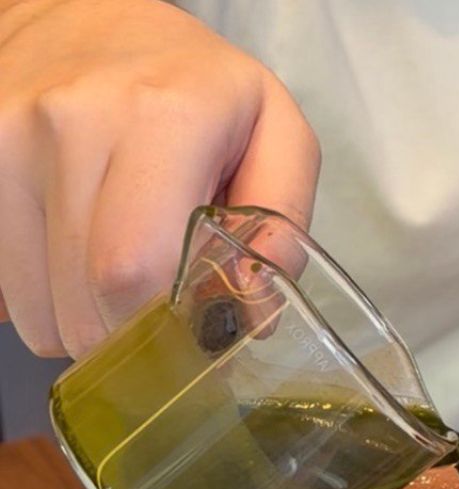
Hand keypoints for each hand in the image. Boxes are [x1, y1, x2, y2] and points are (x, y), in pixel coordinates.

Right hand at [0, 0, 319, 356]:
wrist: (87, 20)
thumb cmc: (191, 86)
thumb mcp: (272, 129)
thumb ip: (281, 219)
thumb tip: (250, 308)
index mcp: (161, 115)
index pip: (134, 269)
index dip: (159, 325)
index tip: (184, 329)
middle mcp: (70, 121)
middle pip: (83, 306)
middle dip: (128, 336)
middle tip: (156, 309)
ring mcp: (8, 141)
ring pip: (40, 315)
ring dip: (84, 324)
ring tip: (115, 275)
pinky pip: (5, 294)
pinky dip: (46, 304)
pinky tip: (73, 260)